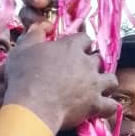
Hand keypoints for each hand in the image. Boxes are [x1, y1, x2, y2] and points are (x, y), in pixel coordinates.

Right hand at [3, 25, 117, 133]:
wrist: (32, 106)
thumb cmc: (23, 77)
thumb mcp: (22, 49)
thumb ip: (34, 34)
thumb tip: (42, 25)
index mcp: (70, 47)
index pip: (84, 39)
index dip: (81, 44)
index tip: (75, 50)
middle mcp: (86, 64)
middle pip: (99, 59)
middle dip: (93, 63)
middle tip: (83, 71)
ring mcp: (94, 84)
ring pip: (111, 80)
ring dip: (105, 83)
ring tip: (97, 88)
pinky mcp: (95, 105)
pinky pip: (110, 106)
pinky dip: (107, 108)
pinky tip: (102, 110)